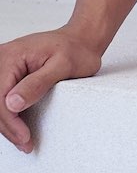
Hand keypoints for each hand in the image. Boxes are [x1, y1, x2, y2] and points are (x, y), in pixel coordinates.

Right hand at [1, 28, 101, 153]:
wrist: (80, 40)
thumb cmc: (75, 49)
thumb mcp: (63, 64)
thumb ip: (38, 83)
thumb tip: (12, 103)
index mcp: (12, 56)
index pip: (0, 97)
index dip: (11, 121)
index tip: (24, 136)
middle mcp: (3, 60)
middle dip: (8, 126)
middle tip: (26, 143)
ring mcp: (4, 69)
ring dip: (7, 123)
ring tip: (24, 139)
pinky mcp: (8, 76)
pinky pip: (2, 100)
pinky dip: (10, 115)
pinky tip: (19, 126)